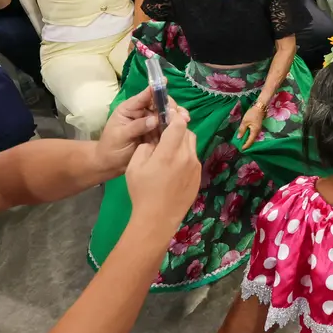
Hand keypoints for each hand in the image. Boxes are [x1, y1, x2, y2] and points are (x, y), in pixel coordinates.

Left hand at [94, 86, 189, 173]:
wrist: (111, 165)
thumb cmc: (111, 147)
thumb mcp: (120, 135)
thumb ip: (137, 126)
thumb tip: (155, 119)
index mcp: (130, 109)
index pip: (144, 96)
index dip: (155, 89)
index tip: (164, 82)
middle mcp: (142, 113)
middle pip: (159, 103)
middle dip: (170, 106)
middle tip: (179, 113)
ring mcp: (150, 123)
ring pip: (166, 114)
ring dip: (176, 115)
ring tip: (185, 119)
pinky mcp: (157, 133)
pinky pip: (168, 126)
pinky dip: (176, 125)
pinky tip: (184, 126)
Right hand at [124, 99, 200, 231]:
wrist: (157, 218)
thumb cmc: (142, 191)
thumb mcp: (135, 165)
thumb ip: (146, 146)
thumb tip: (155, 140)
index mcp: (170, 152)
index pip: (179, 123)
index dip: (174, 115)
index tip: (168, 114)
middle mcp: (187, 156)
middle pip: (187, 132)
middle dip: (177, 128)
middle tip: (166, 133)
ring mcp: (195, 167)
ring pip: (192, 144)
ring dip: (182, 142)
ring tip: (169, 151)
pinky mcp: (198, 176)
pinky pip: (193, 158)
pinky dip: (185, 156)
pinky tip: (174, 167)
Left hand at [236, 103, 265, 148]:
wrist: (259, 108)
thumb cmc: (252, 114)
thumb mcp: (245, 122)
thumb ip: (242, 130)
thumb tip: (239, 137)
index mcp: (254, 131)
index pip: (250, 141)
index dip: (245, 145)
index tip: (241, 149)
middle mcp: (257, 132)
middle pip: (252, 140)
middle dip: (246, 144)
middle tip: (240, 147)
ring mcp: (258, 130)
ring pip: (252, 137)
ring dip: (247, 140)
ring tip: (241, 142)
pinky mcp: (257, 128)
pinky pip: (253, 134)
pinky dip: (249, 136)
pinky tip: (245, 136)